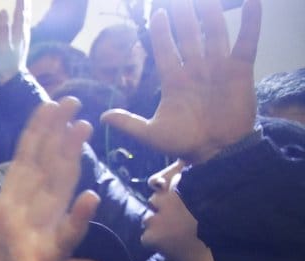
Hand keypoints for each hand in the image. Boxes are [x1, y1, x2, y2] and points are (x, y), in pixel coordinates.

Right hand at [0, 0, 29, 85]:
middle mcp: (24, 34)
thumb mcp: (2, 46)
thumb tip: (3, 10)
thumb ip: (3, 29)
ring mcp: (23, 40)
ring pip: (26, 21)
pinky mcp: (21, 45)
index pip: (20, 13)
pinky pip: (23, 27)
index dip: (20, 2)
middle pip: (25, 15)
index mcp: (19, 33)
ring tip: (25, 4)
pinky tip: (22, 21)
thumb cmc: (5, 65)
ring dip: (25, 11)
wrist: (12, 80)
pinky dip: (23, 20)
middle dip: (25, 5)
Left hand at [0, 98, 98, 260]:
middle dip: (56, 134)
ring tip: (82, 130)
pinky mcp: (48, 260)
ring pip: (57, 192)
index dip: (35, 134)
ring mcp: (43, 235)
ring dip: (69, 161)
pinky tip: (91, 199)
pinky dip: (76, 220)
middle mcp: (31, 216)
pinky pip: (64, 237)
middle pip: (44, 168)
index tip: (48, 104)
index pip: (24, 164)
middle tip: (73, 100)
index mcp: (13, 209)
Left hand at [102, 0, 260, 164]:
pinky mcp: (240, 71)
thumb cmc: (185, 143)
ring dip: (211, 14)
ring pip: (214, 34)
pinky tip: (252, 2)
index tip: (157, 13)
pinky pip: (246, 42)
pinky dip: (250, 23)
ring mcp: (218, 68)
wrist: (217, 152)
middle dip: (183, 16)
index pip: (165, 50)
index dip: (161, 32)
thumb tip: (101, 116)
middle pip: (188, 36)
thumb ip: (129, 123)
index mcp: (174, 81)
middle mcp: (196, 70)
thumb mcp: (151, 134)